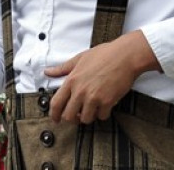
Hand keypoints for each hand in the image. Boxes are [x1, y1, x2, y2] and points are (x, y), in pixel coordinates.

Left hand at [44, 32, 158, 123]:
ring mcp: (94, 97)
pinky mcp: (107, 102)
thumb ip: (63, 68)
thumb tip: (48, 72)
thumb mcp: (80, 58)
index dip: (53, 115)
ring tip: (93, 107)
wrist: (125, 56)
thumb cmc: (104, 54)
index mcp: (72, 80)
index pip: (56, 103)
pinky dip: (103, 113)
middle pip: (68, 116)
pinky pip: (101, 116)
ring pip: (85, 119)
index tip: (55, 119)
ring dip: (89, 116)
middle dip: (72, 118)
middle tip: (77, 115)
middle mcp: (80, 91)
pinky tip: (105, 104)